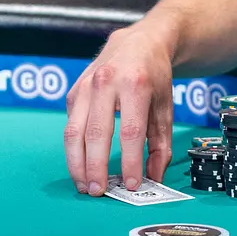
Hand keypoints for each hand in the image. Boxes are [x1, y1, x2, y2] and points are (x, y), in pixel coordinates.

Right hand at [63, 21, 176, 195]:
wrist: (139, 42)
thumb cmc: (154, 77)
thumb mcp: (166, 106)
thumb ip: (161, 144)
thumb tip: (154, 178)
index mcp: (135, 84)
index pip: (130, 132)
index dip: (130, 162)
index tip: (132, 185)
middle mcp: (106, 82)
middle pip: (96, 134)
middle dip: (95, 168)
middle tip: (99, 192)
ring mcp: (85, 85)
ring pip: (73, 132)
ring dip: (76, 164)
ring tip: (84, 185)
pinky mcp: (73, 91)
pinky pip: (70, 125)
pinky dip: (73, 149)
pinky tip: (81, 165)